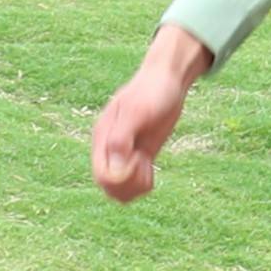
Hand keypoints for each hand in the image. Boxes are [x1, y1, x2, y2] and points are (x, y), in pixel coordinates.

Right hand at [89, 27, 208, 200]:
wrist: (168, 80)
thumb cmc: (153, 92)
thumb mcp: (138, 112)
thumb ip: (121, 138)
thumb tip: (113, 170)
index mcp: (103, 136)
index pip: (102, 175)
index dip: (120, 178)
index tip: (138, 160)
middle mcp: (109, 147)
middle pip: (108, 186)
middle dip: (129, 183)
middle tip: (145, 163)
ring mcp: (124, 153)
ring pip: (119, 189)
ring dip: (136, 186)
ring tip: (148, 165)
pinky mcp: (138, 156)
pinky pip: (133, 183)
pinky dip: (142, 183)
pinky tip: (151, 167)